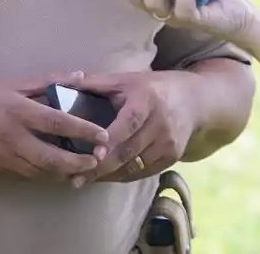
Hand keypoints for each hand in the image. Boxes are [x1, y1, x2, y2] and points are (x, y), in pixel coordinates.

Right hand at [0, 74, 110, 181]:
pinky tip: (52, 170)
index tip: (103, 135)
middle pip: (51, 157)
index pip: (58, 122)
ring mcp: (2, 156)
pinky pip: (23, 174)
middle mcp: (12, 136)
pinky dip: (40, 174)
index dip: (83, 130)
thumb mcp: (12, 82)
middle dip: (77, 162)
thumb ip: (47, 82)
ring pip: (39, 171)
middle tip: (96, 161)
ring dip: (61, 172)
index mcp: (19, 110)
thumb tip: (79, 75)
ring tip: (80, 169)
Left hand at [69, 71, 192, 186]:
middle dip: (101, 166)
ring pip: (135, 166)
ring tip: (82, 180)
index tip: (93, 153)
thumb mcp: (126, 79)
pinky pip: (143, 172)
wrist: (194, 100)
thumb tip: (65, 81)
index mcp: (147, 100)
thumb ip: (96, 82)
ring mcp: (169, 143)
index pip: (129, 122)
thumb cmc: (152, 87)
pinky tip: (104, 177)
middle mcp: (161, 123)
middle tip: (74, 177)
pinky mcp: (172, 157)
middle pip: (129, 151)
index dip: (111, 139)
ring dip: (108, 175)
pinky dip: (122, 177)